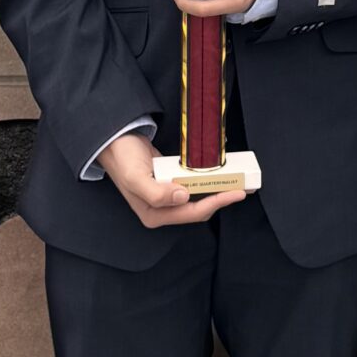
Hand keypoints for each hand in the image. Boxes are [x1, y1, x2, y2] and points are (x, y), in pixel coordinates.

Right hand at [101, 131, 243, 228]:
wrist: (114, 140)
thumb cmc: (123, 159)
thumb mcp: (136, 177)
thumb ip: (157, 193)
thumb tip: (183, 197)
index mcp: (154, 215)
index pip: (192, 213)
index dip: (216, 203)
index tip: (236, 192)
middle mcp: (161, 210)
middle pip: (199, 208)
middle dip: (221, 199)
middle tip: (243, 188)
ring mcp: (166, 198)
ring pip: (198, 198)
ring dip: (217, 191)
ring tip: (237, 183)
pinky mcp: (170, 184)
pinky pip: (193, 186)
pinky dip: (207, 182)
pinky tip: (219, 175)